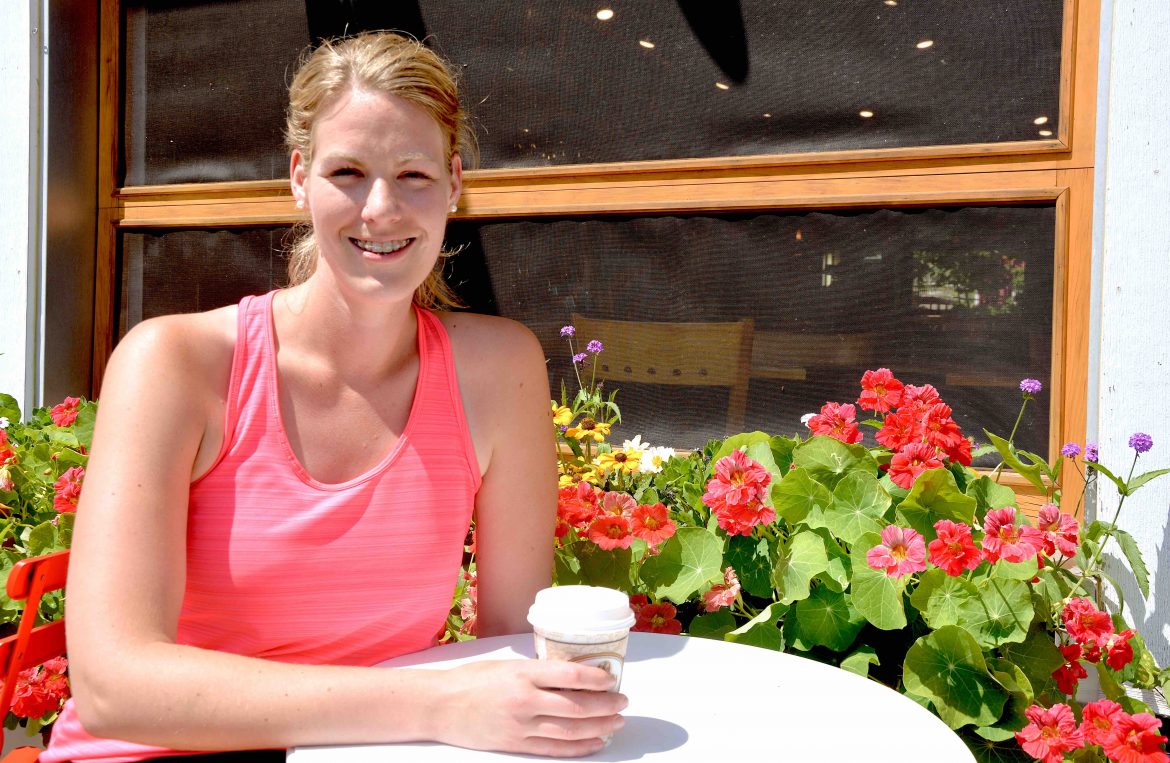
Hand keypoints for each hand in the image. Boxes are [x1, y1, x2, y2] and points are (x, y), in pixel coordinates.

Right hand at [435, 659, 627, 756]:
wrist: (441, 706)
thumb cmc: (473, 680)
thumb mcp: (508, 665)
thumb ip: (538, 671)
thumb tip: (573, 673)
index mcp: (523, 674)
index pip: (569, 676)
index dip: (596, 679)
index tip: (612, 679)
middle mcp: (525, 700)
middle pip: (576, 706)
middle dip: (605, 705)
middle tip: (623, 701)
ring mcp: (521, 726)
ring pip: (570, 730)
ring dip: (599, 727)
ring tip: (616, 722)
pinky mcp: (516, 744)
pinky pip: (554, 749)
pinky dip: (579, 748)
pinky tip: (595, 743)